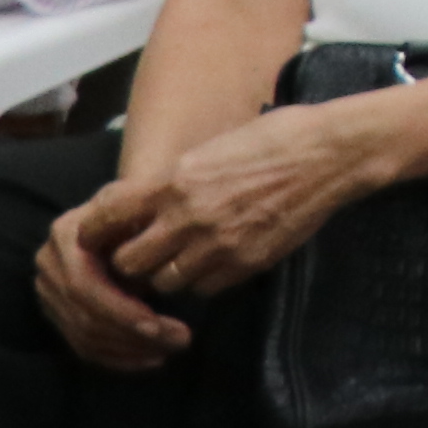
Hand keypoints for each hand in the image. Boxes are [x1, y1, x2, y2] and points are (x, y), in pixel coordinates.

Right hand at [34, 175, 200, 370]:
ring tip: (171, 348)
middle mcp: (49, 263)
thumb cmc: (142, 207)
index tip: (158, 326)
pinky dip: (118, 357)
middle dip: (132, 335)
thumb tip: (153, 270)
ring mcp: (49, 289)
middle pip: (84, 316)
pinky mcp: (58, 310)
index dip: (120, 311)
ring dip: (130, 349)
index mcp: (66, 235)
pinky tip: (150, 358)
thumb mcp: (143, 208)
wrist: (124, 209)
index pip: (84, 287)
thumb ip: (143, 237)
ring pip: (84, 335)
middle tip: (180, 340)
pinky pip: (82, 344)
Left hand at [106, 92, 405, 302]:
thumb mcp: (211, 149)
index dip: (97, 232)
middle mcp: (189, 217)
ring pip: (165, 283)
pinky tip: (215, 262)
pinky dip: (203, 281)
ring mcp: (219, 244)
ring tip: (182, 259)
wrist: (330, 154)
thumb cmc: (274, 138)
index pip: (109, 217)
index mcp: (175, 181)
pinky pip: (205, 289)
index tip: (100, 236)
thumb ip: (175, 180)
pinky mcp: (248, 263)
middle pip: (130, 263)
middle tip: (145, 253)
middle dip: (133, 260)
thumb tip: (146, 200)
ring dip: (168, 274)